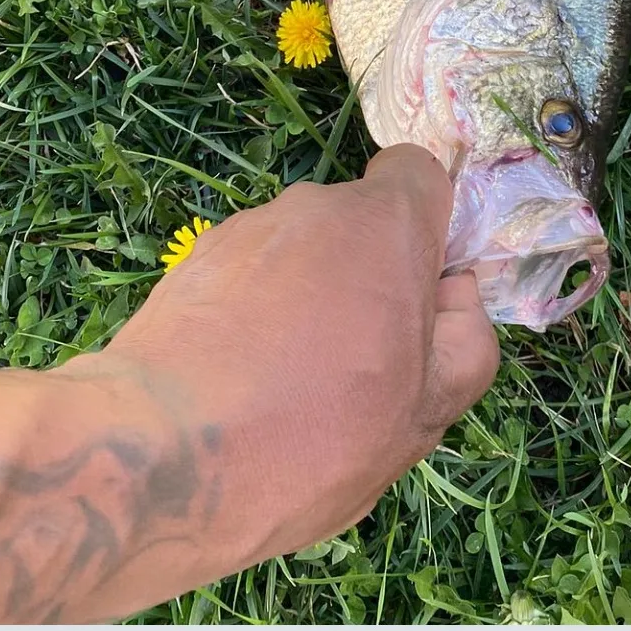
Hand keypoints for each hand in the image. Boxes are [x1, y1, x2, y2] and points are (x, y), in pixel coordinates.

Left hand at [86, 143, 499, 582]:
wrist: (162, 459)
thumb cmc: (317, 432)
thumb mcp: (428, 410)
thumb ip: (467, 337)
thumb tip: (452, 295)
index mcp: (384, 224)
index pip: (418, 171)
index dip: (428, 222)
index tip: (420, 287)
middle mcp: (312, 206)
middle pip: (359, 221)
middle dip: (368, 274)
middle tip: (357, 362)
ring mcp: (244, 230)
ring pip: (302, 251)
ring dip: (307, 295)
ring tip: (286, 383)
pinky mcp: (190, 261)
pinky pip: (248, 274)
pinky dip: (253, 311)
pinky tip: (238, 379)